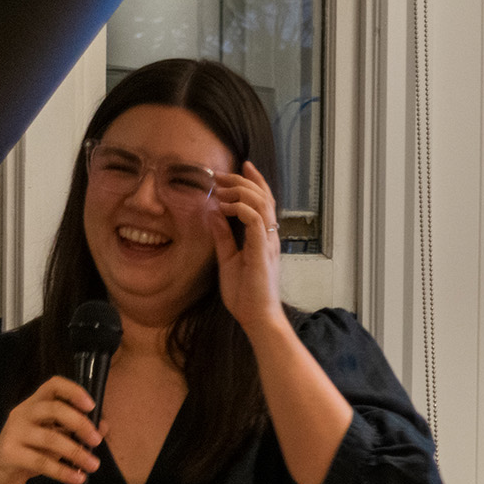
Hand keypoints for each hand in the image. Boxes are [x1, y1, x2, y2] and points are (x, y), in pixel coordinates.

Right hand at [0, 376, 102, 483]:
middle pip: (55, 409)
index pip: (53, 385)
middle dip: (81, 424)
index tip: (92, 406)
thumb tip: (104, 426)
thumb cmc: (31, 450)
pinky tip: (77, 478)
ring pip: (51, 439)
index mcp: (34, 404)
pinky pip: (41, 462)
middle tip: (96, 441)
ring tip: (93, 465)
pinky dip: (63, 471)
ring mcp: (14, 433)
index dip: (73, 391)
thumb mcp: (55, 437)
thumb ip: (76, 430)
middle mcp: (22, 413)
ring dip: (76, 453)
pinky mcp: (10, 454)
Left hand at [208, 160, 282, 334]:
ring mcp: (268, 243)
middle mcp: (270, 236)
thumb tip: (213, 214)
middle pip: (264, 197)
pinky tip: (224, 207)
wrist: (257, 317)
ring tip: (220, 189)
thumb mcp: (228, 259)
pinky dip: (240, 208)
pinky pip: (254, 220)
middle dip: (243, 180)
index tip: (242, 166)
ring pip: (261, 204)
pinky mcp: (262, 251)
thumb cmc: (245, 294)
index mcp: (263, 238)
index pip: (264, 202)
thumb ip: (223, 236)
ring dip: (240, 191)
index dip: (255, 181)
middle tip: (220, 174)